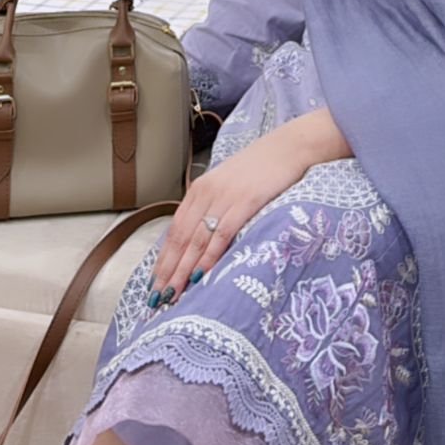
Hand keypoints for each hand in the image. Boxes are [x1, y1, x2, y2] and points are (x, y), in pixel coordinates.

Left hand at [149, 122, 310, 304]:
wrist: (291, 146)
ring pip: (197, 240)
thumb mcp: (229, 183)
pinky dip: (209, 257)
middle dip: (168, 271)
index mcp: (200, 188)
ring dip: (183, 271)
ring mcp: (226, 197)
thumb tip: (199, 238)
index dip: (163, 258)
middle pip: (181, 238)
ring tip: (172, 294)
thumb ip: (212, 206)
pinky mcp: (246, 202)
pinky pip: (222, 234)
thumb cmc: (261, 168)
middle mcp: (208, 193)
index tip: (153, 283)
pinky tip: (201, 276)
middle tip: (156, 299)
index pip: (174, 229)